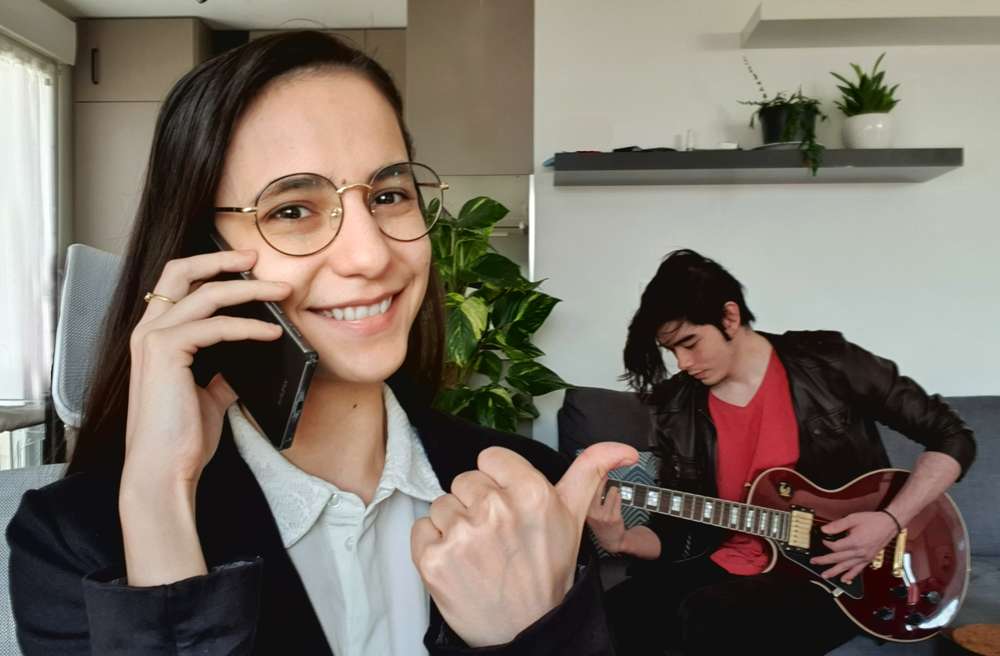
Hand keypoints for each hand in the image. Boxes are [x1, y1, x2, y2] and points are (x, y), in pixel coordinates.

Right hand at [120, 249, 289, 585]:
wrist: (164, 470)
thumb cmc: (181, 438)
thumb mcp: (209, 396)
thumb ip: (222, 372)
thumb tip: (248, 359)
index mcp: (155, 336)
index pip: (179, 285)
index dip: (211, 270)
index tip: (247, 267)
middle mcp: (148, 330)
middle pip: (180, 271)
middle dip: (221, 259)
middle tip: (257, 258)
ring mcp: (153, 338)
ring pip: (206, 293)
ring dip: (249, 289)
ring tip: (282, 292)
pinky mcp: (165, 351)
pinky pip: (216, 325)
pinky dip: (249, 326)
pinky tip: (272, 332)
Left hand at [411, 442, 637, 646]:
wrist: (529, 631)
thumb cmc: (548, 576)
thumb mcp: (574, 518)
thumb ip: (590, 472)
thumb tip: (622, 449)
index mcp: (531, 493)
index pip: (490, 458)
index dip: (498, 481)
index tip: (508, 503)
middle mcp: (496, 509)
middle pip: (465, 480)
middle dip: (477, 504)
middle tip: (497, 535)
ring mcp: (462, 534)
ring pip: (442, 503)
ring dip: (455, 525)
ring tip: (479, 551)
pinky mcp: (433, 558)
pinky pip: (420, 529)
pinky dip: (433, 545)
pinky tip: (458, 561)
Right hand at [586, 480, 626, 553]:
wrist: (611, 540)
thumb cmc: (600, 522)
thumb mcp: (589, 511)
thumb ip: (589, 496)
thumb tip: (592, 476)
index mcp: (583, 509)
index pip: (586, 488)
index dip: (591, 476)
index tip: (594, 469)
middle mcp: (592, 512)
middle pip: (599, 486)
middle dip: (603, 479)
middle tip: (605, 475)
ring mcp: (603, 515)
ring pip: (611, 491)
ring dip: (613, 490)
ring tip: (610, 496)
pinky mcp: (614, 517)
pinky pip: (618, 498)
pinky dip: (618, 497)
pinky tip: (615, 502)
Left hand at [810, 511, 899, 583]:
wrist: (890, 524)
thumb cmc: (873, 520)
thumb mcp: (853, 518)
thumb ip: (837, 525)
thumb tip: (824, 530)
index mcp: (855, 542)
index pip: (835, 547)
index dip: (826, 544)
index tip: (822, 540)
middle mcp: (860, 552)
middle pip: (838, 559)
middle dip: (824, 561)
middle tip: (814, 562)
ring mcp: (865, 557)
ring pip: (847, 567)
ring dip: (835, 572)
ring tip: (825, 576)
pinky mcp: (869, 559)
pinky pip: (858, 570)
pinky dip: (851, 575)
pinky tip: (845, 579)